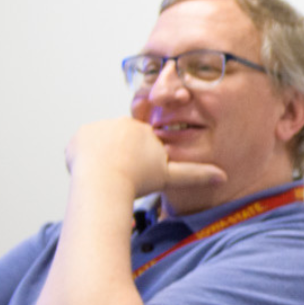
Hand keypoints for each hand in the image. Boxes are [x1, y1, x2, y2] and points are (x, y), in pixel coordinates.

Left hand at [64, 116, 224, 203]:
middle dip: (120, 157)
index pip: (140, 142)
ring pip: (101, 144)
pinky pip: (83, 146)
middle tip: (120, 177)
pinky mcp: (80, 135)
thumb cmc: (138, 181)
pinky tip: (92, 170)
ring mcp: (100, 127)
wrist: (104, 183)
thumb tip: (223, 177)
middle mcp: (122, 122)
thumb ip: (196, 175)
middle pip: (120, 142)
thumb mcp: (169, 178)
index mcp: (144, 130)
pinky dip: (85, 158)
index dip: (138, 159)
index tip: (135, 173)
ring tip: (106, 176)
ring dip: (103, 157)